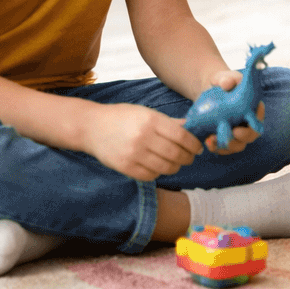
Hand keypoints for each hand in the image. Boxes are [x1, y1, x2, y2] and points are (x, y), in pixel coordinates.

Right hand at [84, 103, 204, 180]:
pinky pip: (150, 175)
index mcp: (151, 120)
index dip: (193, 145)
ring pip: (165, 167)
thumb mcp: (146, 112)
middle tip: (190, 157)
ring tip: (176, 163)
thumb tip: (191, 127)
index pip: (181, 136)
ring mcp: (133, 154)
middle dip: (188, 158)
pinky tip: (159, 167)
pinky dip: (158, 173)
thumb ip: (168, 122)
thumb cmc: (122, 117)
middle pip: (175, 154)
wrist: (91, 127)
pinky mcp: (125, 167)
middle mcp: (143, 137)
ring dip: (175, 167)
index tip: (198, 148)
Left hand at [196, 70, 264, 155]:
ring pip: (238, 145)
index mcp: (252, 107)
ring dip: (228, 146)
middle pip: (251, 135)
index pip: (259, 117)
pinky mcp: (224, 137)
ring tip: (214, 139)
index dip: (255, 122)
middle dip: (242, 138)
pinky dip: (216, 148)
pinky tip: (207, 142)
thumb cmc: (222, 83)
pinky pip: (223, 148)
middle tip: (232, 133)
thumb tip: (227, 84)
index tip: (244, 121)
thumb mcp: (224, 77)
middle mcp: (247, 122)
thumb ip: (227, 78)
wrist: (209, 91)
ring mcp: (236, 132)